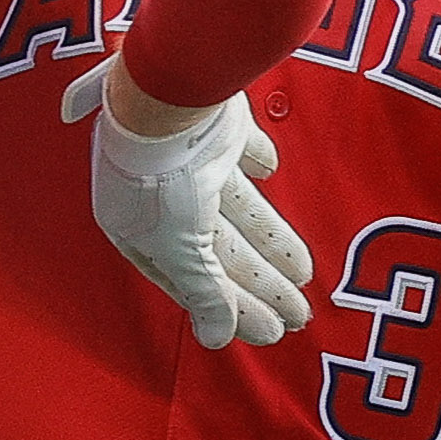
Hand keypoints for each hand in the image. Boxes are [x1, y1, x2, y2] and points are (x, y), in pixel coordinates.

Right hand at [64, 63, 311, 347]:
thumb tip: (217, 340)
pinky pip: (243, 148)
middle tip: (297, 316)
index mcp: (135, 227)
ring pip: (238, 210)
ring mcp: (189, 160)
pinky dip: (258, 160)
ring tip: (305, 273)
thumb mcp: (180, 251)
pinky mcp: (216, 128)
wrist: (166, 99)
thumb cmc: (156, 179)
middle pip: (218, 250)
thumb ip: (205, 293)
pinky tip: (273, 172)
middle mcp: (159, 194)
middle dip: (259, 285)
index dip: (227, 307)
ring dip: (271, 241)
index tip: (266, 330)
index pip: (186, 280)